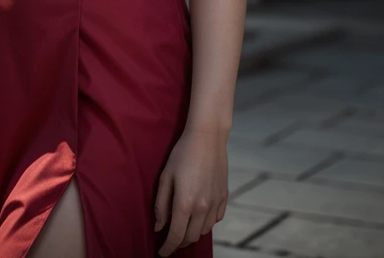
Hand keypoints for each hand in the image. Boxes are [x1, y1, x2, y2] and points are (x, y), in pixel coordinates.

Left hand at [154, 126, 229, 254]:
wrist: (207, 137)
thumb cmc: (182, 153)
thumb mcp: (165, 176)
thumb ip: (161, 204)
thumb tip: (159, 227)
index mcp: (185, 203)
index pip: (176, 236)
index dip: (168, 248)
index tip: (162, 253)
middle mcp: (202, 208)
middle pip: (191, 237)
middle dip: (179, 242)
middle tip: (170, 238)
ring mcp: (216, 203)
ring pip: (204, 231)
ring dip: (193, 233)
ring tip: (184, 227)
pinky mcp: (224, 196)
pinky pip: (216, 219)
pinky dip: (207, 223)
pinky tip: (199, 216)